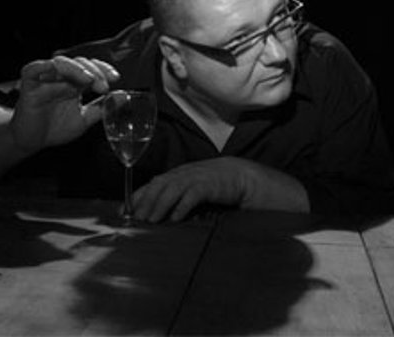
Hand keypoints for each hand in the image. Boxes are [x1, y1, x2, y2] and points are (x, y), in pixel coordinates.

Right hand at [11, 55, 119, 152]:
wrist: (32, 142)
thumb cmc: (55, 129)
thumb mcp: (84, 120)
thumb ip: (101, 108)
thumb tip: (123, 97)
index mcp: (74, 83)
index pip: (91, 67)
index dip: (104, 69)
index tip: (115, 79)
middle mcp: (60, 78)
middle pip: (79, 63)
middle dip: (94, 71)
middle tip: (103, 86)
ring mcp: (44, 79)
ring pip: (60, 62)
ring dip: (76, 69)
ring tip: (88, 80)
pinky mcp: (28, 83)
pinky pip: (34, 68)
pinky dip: (46, 67)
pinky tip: (59, 71)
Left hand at [130, 156, 308, 222]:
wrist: (264, 183)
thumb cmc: (233, 191)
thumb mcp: (206, 194)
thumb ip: (188, 198)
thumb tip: (167, 213)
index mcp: (187, 173)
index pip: (158, 182)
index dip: (141, 194)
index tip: (129, 210)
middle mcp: (191, 171)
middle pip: (161, 183)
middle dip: (145, 201)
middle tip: (136, 219)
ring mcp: (203, 175)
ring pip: (173, 188)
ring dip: (159, 205)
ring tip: (150, 221)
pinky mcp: (216, 183)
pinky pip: (195, 193)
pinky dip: (183, 205)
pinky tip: (175, 218)